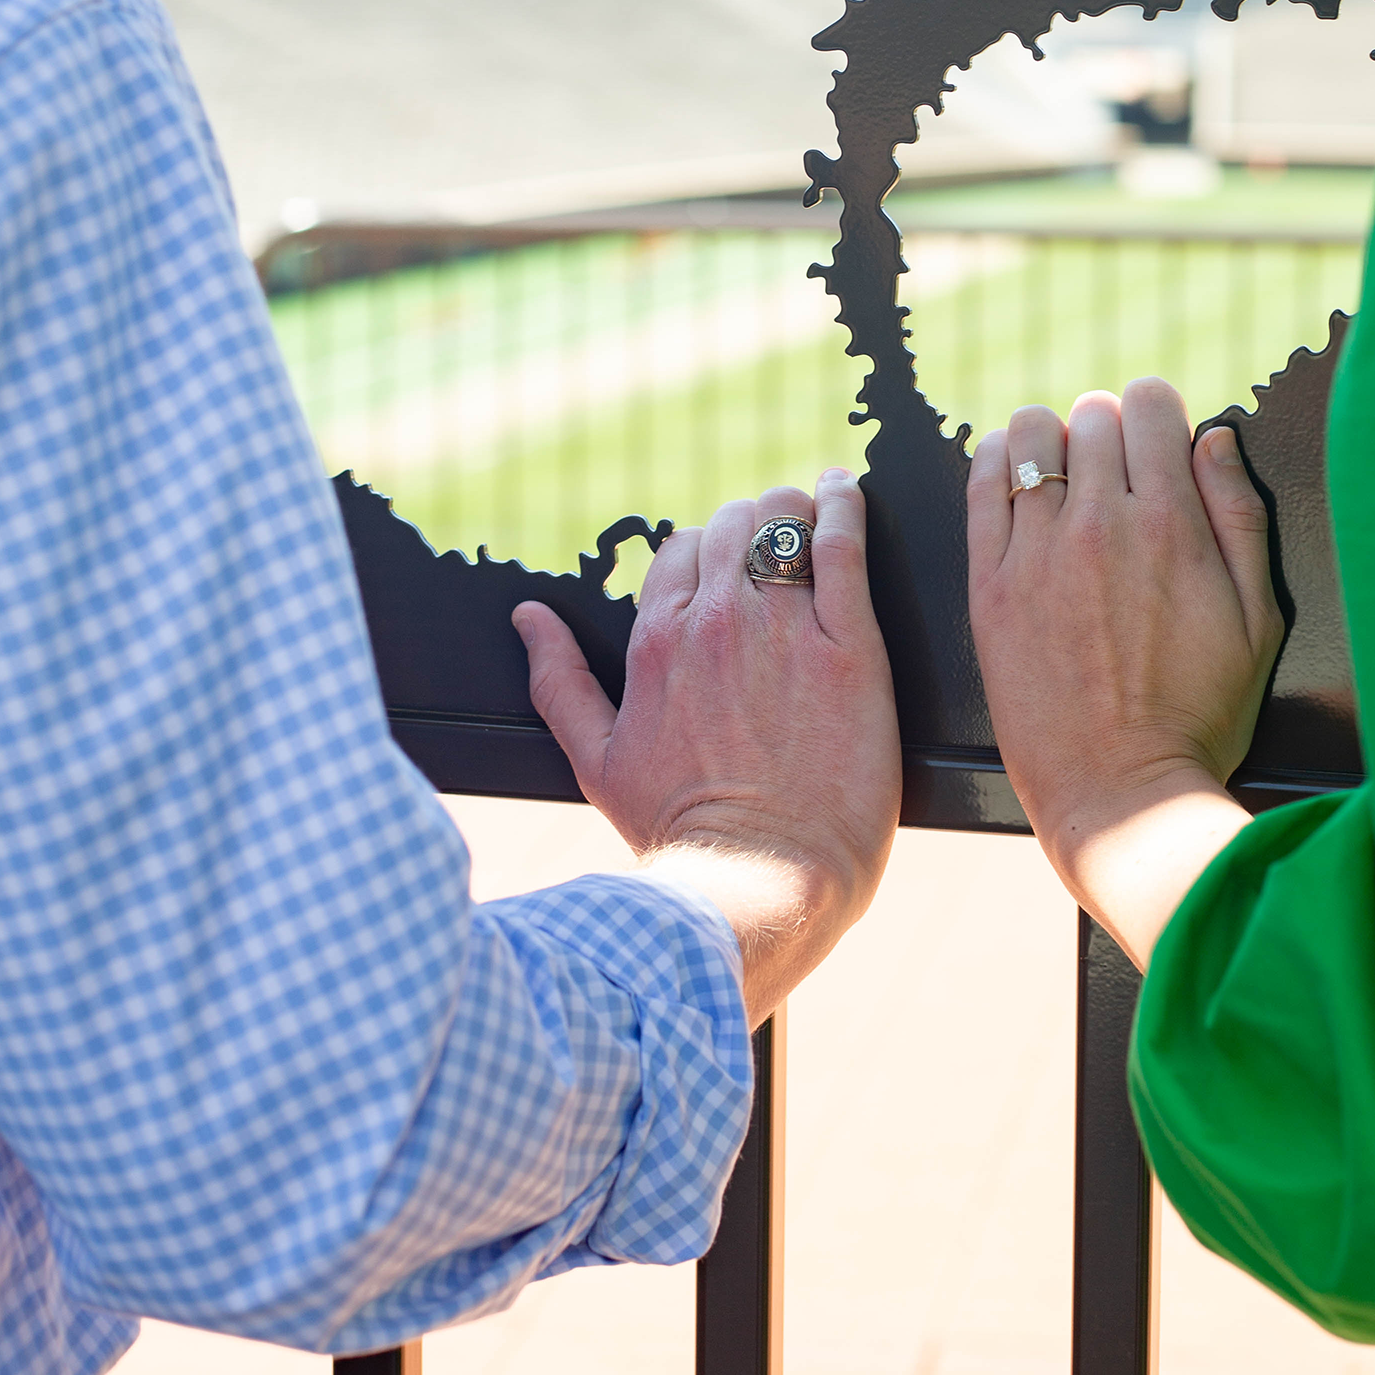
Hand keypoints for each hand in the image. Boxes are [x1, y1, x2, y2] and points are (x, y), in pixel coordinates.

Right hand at [513, 470, 899, 1022]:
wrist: (759, 884)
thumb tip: (527, 617)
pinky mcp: (848, 646)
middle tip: (776, 551)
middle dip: (750, 527)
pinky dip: (846, 505)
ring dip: (795, 511)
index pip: (680, 549)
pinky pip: (843, 545)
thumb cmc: (679, 834)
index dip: (707, 555)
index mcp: (656, 641)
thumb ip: (558, 681)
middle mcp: (714, 621)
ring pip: (782, 520)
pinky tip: (846, 490)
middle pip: (731, 525)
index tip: (729, 573)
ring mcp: (782, 628)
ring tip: (815, 519)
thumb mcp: (597, 762)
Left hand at [967, 382, 1284, 967]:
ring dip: (1052, 439)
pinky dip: (995, 459)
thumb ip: (1240, 515)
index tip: (1159, 443)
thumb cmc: (1198, 714)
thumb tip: (1215, 437)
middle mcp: (1101, 521)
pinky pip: (980, 482)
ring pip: (1029, 434)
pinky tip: (1012, 472)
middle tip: (1118, 473)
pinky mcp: (990, 581)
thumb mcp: (1257, 618)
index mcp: (1172, 522)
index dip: (1159, 414)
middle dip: (1111, 430)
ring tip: (1065, 473)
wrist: (1121, 794)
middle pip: (1093, 414)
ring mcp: (1038, 550)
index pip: (1152, 404)